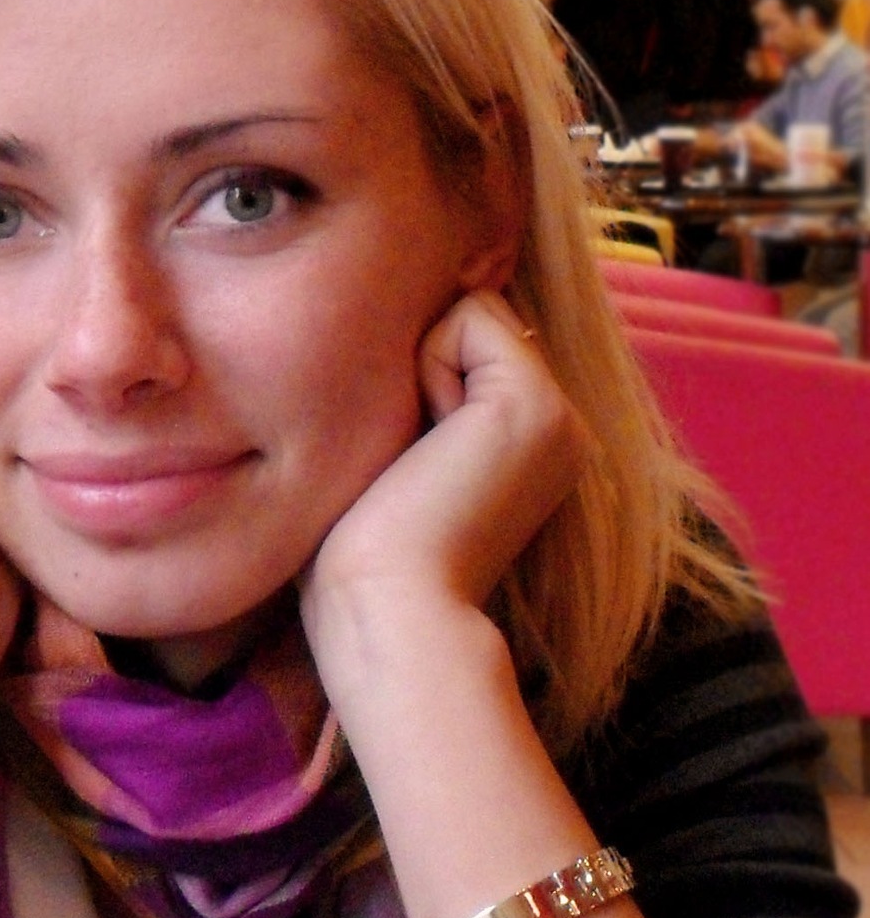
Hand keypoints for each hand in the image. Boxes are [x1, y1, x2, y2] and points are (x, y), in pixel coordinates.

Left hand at [302, 291, 588, 636]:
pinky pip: (469, 316)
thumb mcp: (391, 453)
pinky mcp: (537, 403)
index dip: (412, 372)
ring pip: (469, 310)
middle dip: (416, 365)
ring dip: (418, 368)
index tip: (406, 462)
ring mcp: (556, 414)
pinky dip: (427, 365)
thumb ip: (416, 394)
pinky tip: (428, 445)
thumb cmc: (360, 552)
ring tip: (420, 456)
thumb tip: (411, 323)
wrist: (387, 607)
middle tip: (411, 461)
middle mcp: (555, 426)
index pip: (463, 337)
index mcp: (524, 442)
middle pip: (466, 317)